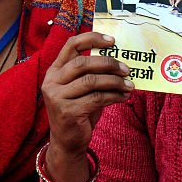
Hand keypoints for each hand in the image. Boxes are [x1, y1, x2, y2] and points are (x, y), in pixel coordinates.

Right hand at [41, 32, 131, 176]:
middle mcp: (52, 82)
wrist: (68, 143)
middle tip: (126, 69)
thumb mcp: (82, 89)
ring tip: (129, 85)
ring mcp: (57, 97)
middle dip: (108, 63)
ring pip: (91, 81)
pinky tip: (124, 96)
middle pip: (82, 63)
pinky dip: (114, 96)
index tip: (112, 41)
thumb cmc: (79, 111)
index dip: (92, 39)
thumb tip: (120, 61)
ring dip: (114, 82)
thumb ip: (93, 73)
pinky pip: (97, 98)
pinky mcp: (67, 112)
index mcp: (55, 71)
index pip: (71, 45)